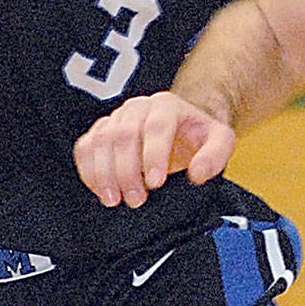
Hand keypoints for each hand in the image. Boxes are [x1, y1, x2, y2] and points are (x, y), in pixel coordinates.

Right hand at [73, 91, 236, 207]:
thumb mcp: (220, 142)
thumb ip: (215, 156)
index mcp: (166, 105)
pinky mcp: (101, 131)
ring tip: (114, 200)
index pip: (156, 127)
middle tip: (136, 200)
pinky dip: (88, 170)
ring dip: (104, 173)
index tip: (155, 184)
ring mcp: (116, 118)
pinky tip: (99, 190)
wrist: (182, 131)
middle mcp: (138, 107)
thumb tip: (197, 174)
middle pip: (124, 135)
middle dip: (127, 171)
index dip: (153, 155)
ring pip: (101, 141)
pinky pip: (85, 147)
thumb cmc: (198, 137)